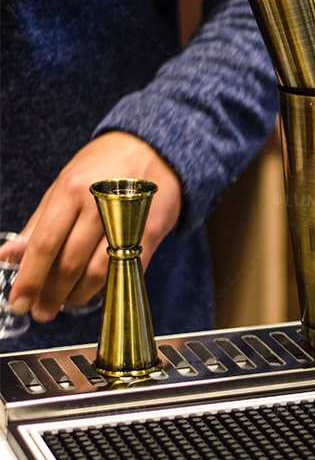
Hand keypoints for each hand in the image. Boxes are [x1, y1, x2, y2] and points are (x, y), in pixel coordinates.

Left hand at [9, 132, 181, 321]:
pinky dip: (110, 286)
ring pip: (99, 272)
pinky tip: (98, 291)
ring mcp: (129, 219)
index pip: (45, 243)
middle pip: (71, 263)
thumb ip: (38, 223)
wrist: (155, 149)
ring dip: (80, 294)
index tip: (19, 301)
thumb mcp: (64, 185)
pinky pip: (127, 269)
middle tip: (43, 310)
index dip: (30, 278)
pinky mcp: (151, 231)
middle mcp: (99, 204)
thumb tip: (8, 256)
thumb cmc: (104, 167)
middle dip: (52, 294)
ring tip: (69, 301)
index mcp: (71, 191)